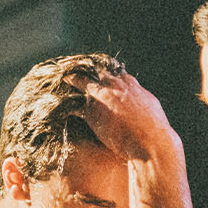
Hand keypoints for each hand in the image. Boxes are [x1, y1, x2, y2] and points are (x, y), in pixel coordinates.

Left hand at [67, 69, 182, 163]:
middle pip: (93, 69)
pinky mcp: (92, 111)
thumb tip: (145, 103)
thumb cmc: (155, 132)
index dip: (100, 70)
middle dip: (80, 66)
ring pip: (79, 80)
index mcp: (130, 85)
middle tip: (67, 65)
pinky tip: (52, 103)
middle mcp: (115, 85)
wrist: (151, 143)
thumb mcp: (152, 109)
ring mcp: (102, 96)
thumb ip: (143, 102)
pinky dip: (61, 102)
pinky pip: (71, 103)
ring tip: (56, 78)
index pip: (112, 70)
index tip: (92, 69)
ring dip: (68, 79)